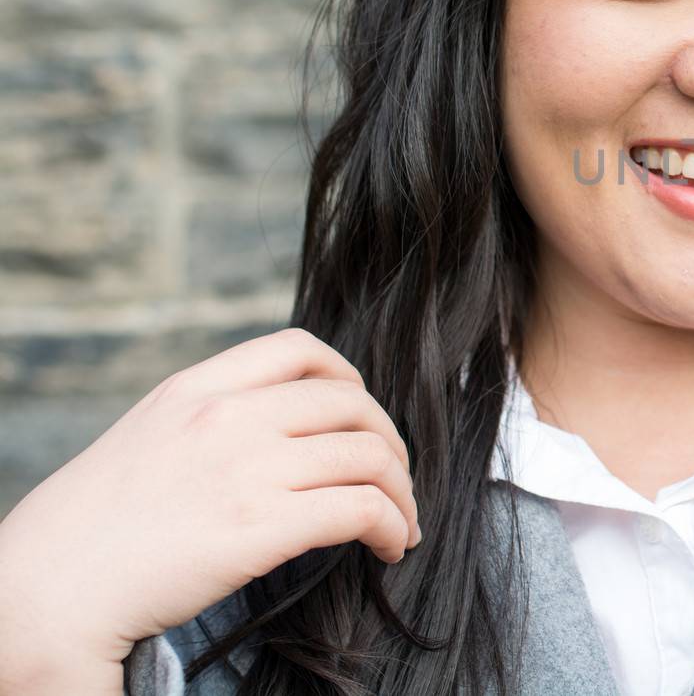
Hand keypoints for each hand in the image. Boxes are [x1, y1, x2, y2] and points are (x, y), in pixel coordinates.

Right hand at [0, 327, 422, 688]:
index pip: (300, 348)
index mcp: (197, 388)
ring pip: (371, 455)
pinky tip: (388, 546)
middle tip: (393, 480)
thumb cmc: (91, 530)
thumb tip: (274, 429)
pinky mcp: (262, 528)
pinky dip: (392, 524)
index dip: (350, 380)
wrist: (45, 591)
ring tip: (400, 522)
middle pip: (353, 405)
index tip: (359, 417)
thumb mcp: (148, 436)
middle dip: (389, 443)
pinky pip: (362, 508)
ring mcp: (247, 469)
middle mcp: (228, 416)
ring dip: (401, 492)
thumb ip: (209, 419)